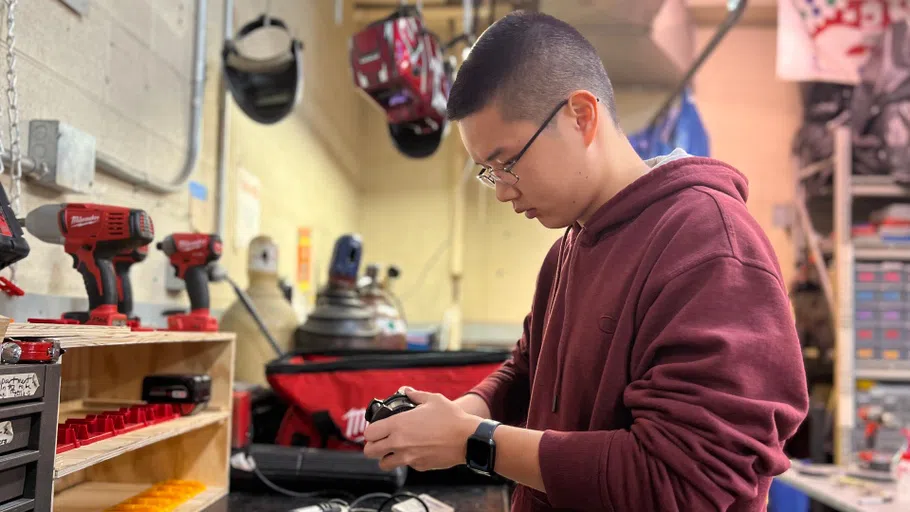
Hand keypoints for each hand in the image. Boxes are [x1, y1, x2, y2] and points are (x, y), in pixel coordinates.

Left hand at [363, 386, 481, 471]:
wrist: (468, 438)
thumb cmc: (451, 418)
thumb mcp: (432, 399)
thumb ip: (415, 394)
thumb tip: (406, 391)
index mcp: (398, 425)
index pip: (369, 433)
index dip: (371, 431)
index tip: (376, 429)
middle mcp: (399, 443)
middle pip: (370, 452)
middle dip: (373, 446)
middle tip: (381, 441)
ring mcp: (408, 457)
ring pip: (384, 464)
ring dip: (386, 457)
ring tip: (395, 449)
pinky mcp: (419, 467)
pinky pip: (405, 466)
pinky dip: (407, 461)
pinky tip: (416, 451)